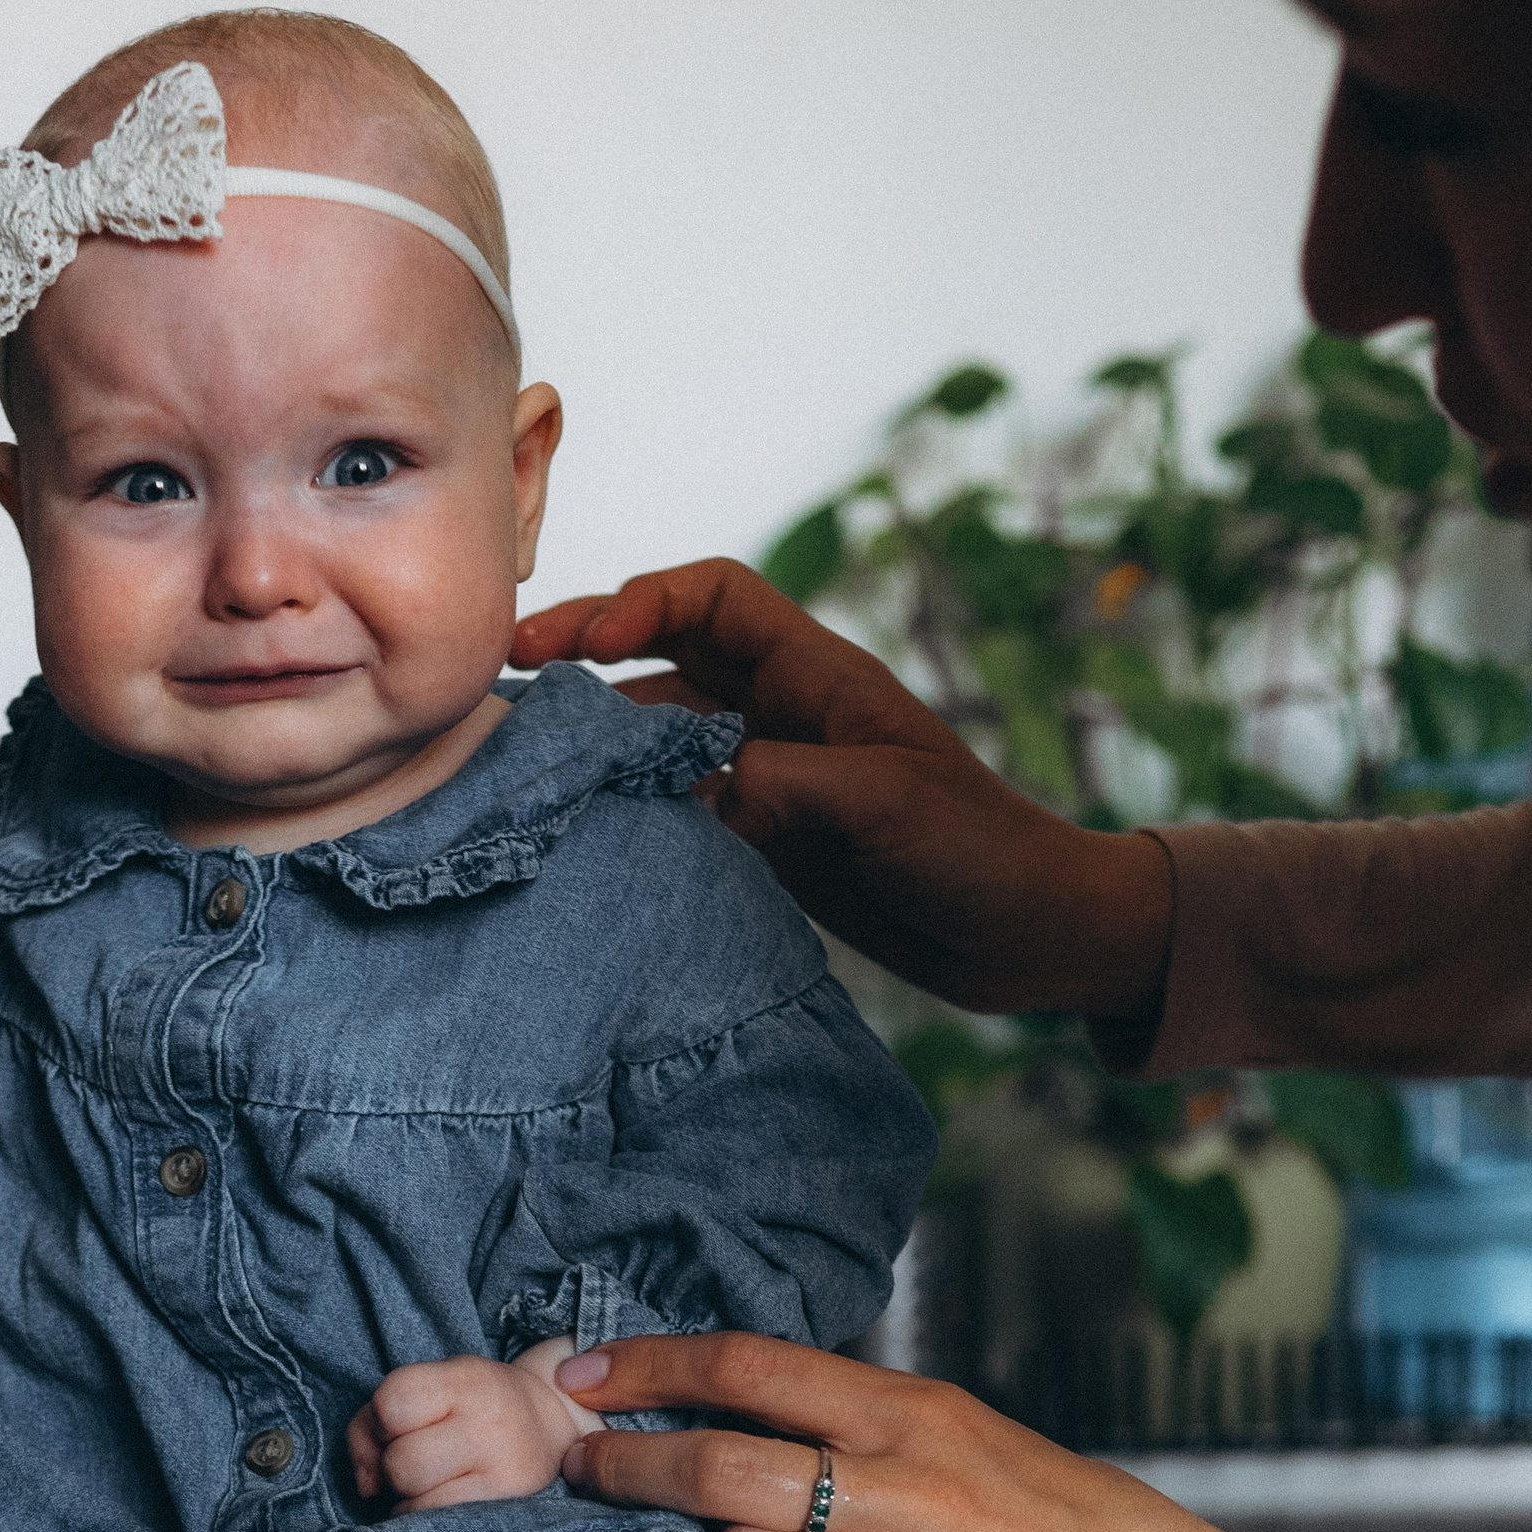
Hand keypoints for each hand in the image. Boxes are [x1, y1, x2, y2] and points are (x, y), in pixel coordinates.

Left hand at [347, 1340, 602, 1513]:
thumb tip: (366, 1485)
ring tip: (433, 1478)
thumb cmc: (470, 1405)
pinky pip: (437, 1522)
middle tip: (419, 1456)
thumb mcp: (426, 1388)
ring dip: (409, 1496)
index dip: (381, 1421)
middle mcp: (490, 1421)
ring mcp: (504, 1467)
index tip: (399, 1425)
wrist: (547, 1421)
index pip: (392, 1403)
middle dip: (393, 1465)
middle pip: (400, 1462)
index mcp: (464, 1379)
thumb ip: (371, 1422)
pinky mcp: (509, 1504)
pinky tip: (441, 1498)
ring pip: (416, 1501)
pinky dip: (423, 1516)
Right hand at [511, 559, 1173, 1022]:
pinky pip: (680, 803)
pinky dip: (631, 807)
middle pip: (666, 656)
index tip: (579, 646)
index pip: (712, 597)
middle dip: (587, 656)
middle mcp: (785, 714)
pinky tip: (586, 830)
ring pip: (663, 732)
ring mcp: (772, 776)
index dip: (640, 603)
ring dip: (600, 737)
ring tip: (527, 758)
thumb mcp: (883, 806)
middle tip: (503, 676)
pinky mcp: (767, 838)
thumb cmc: (977, 851)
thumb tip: (690, 787)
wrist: (1027, 934)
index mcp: (817, 676)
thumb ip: (784, 784)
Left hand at [551, 1332, 1337, 1531]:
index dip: (647, 1367)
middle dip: (626, 1467)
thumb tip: (741, 1414)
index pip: (751, 1369)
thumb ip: (863, 1429)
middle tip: (581, 1467)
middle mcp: (905, 1500)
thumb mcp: (971, 1439)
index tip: (584, 1377)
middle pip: (720, 1470)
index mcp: (918, 1421)